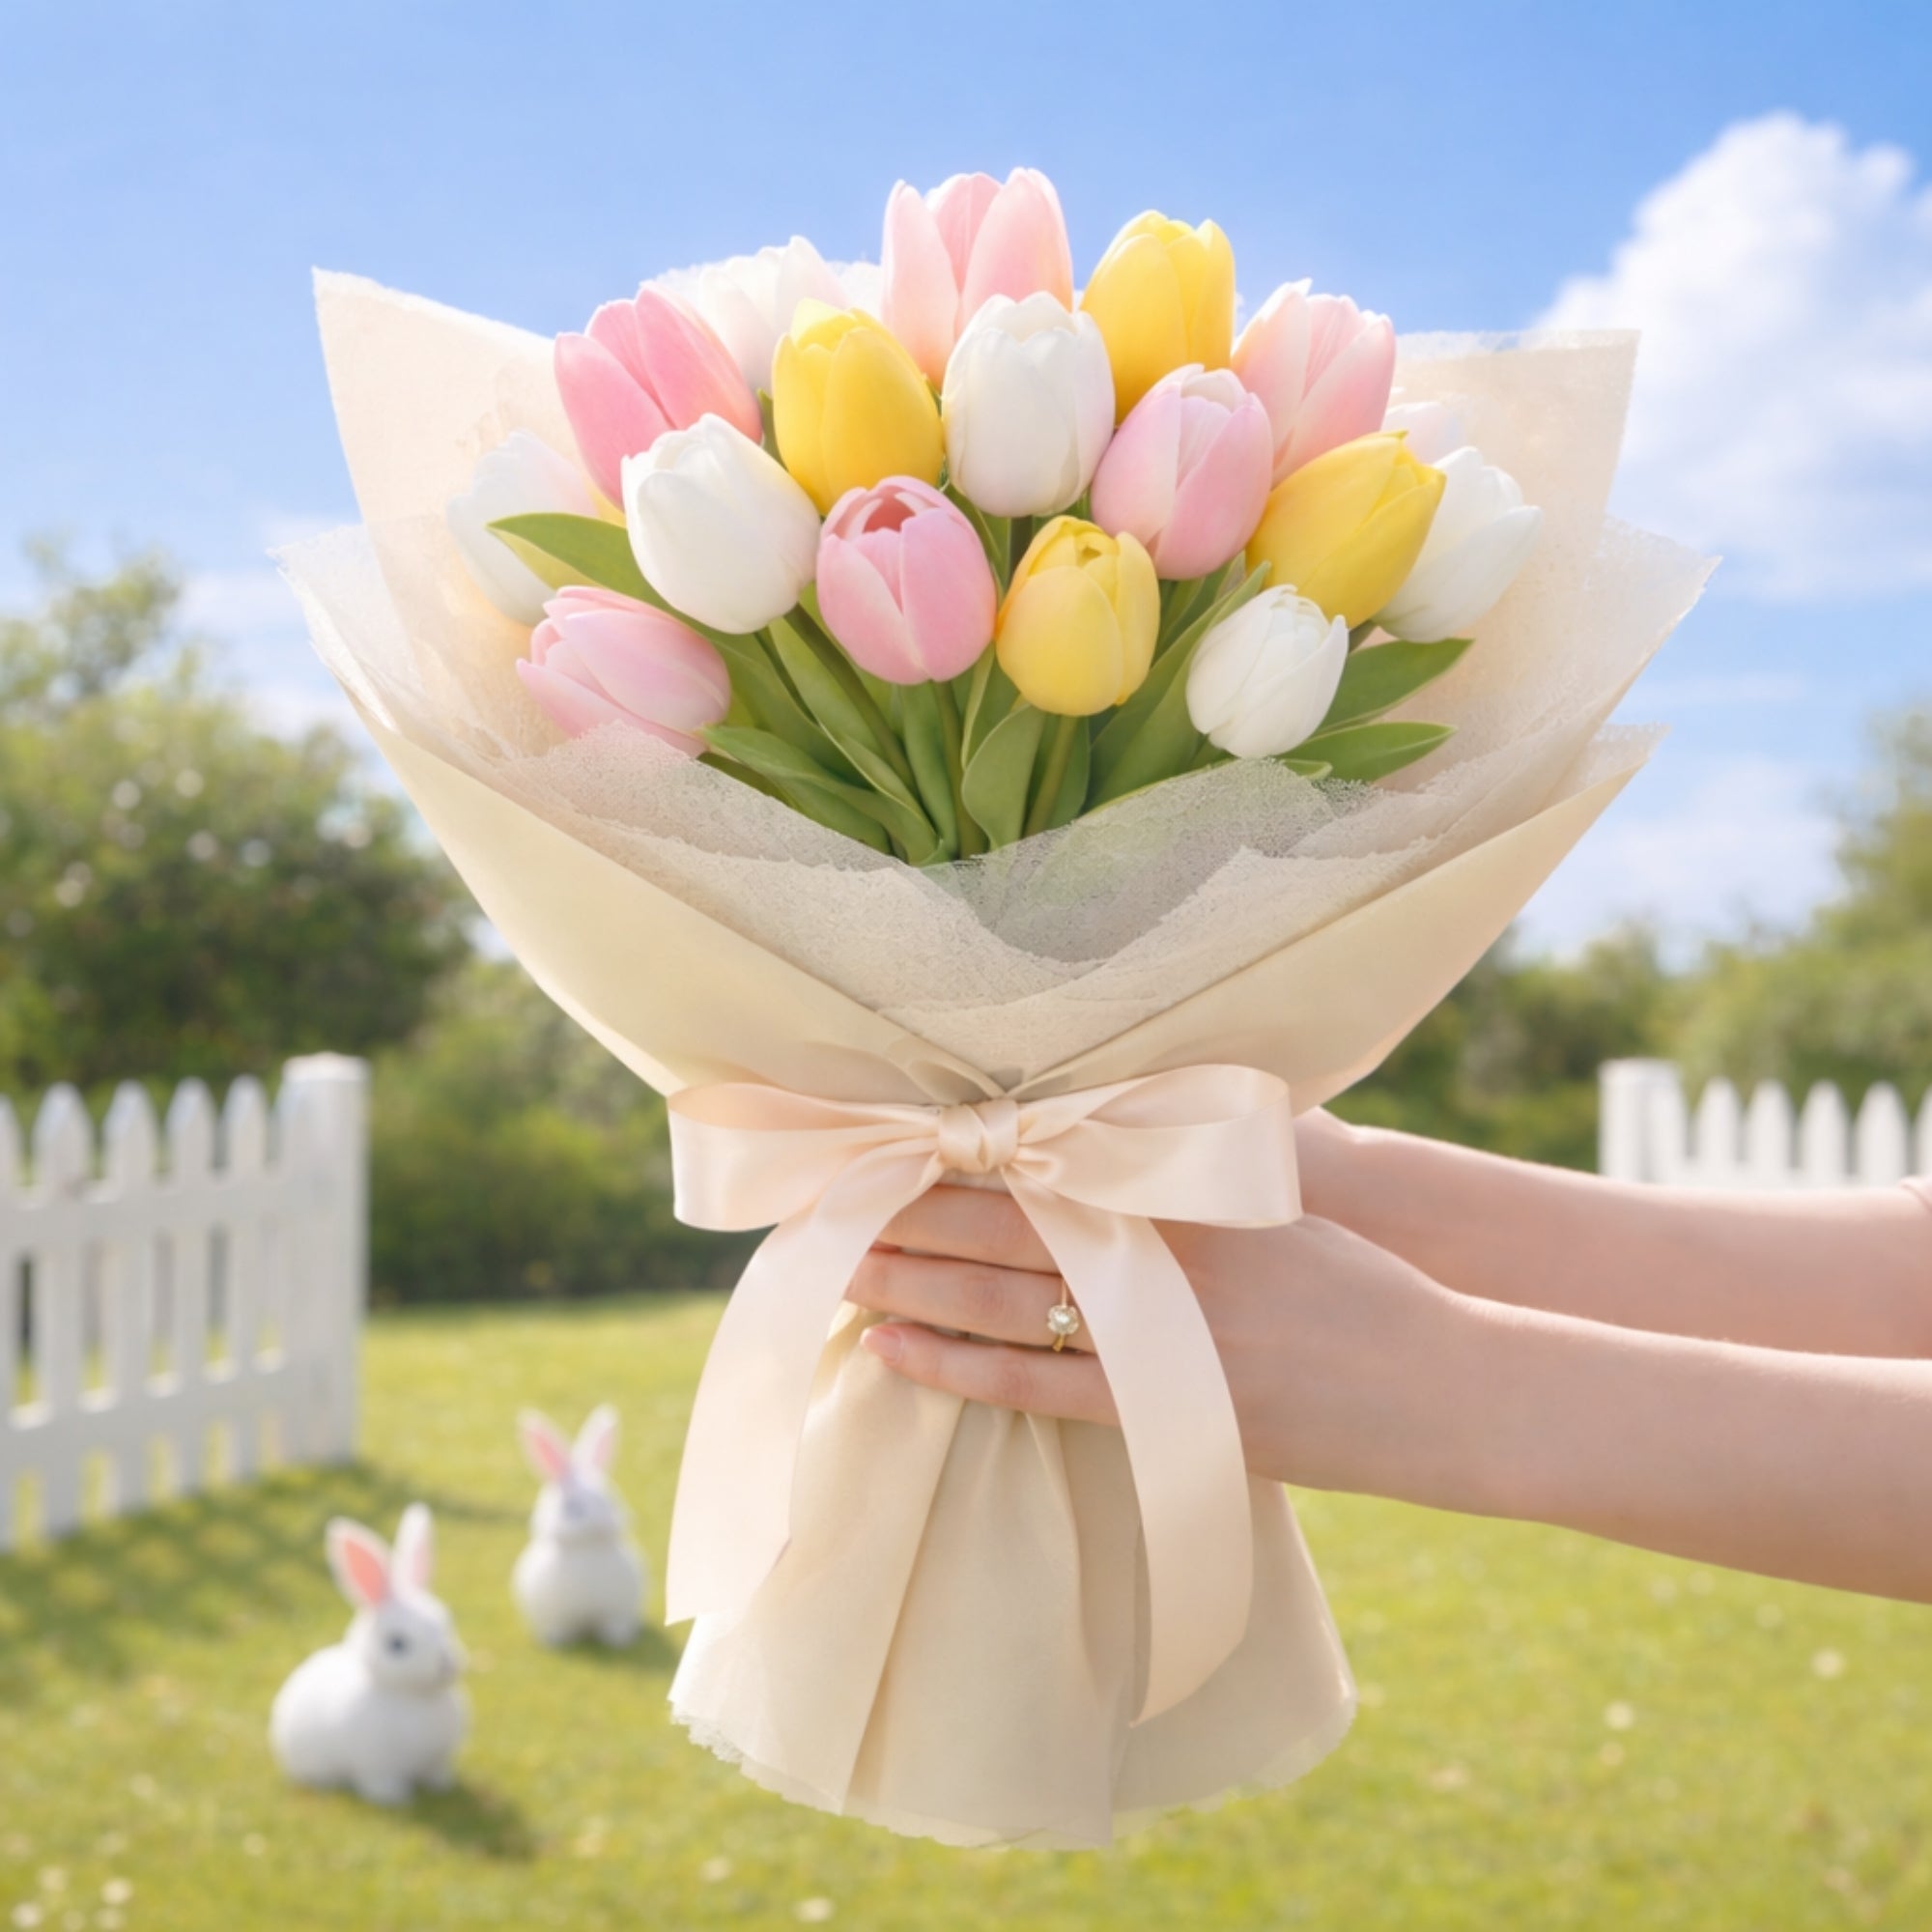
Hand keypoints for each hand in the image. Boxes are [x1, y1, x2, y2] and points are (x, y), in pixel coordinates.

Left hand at [848, 1184, 1491, 1505]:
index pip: (1043, 1157)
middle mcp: (1162, 1251)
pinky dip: (957, 1366)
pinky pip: (1033, 1386)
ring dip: (910, 1279)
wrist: (1444, 1385)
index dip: (956, 1148)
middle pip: (1003, 1220)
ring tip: (834, 1260)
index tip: (885, 1131)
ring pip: (1001, 1299)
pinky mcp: (1161, 1409)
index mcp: (1185, 1189)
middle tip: (824, 1192)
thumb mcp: (1276, 1200)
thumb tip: (1100, 1108)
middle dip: (909, 1205)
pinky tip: (896, 1349)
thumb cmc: (1359, 1283)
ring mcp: (1159, 1334)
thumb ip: (1182, 1162)